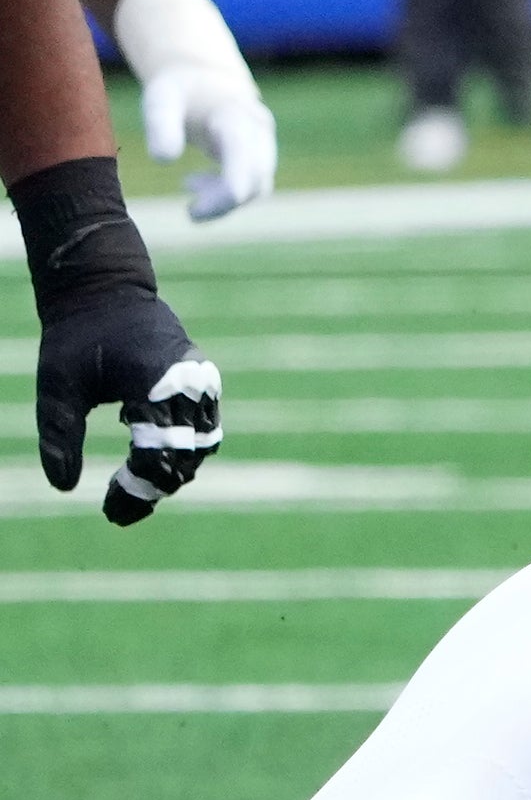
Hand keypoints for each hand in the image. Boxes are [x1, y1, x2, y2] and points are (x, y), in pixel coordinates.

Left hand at [36, 285, 220, 522]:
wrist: (105, 288)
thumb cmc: (77, 335)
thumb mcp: (56, 385)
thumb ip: (58, 436)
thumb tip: (62, 487)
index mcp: (153, 384)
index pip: (155, 456)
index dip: (136, 490)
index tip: (110, 511)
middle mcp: (187, 384)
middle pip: (184, 457)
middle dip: (154, 487)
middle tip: (120, 508)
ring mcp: (202, 381)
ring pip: (202, 446)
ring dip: (174, 469)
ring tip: (138, 484)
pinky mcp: (205, 380)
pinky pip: (206, 427)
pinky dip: (185, 448)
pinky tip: (152, 454)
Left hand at [141, 68, 277, 220]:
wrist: (207, 78)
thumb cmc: (181, 90)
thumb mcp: (162, 98)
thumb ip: (160, 125)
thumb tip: (163, 160)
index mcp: (236, 115)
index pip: (243, 159)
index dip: (227, 192)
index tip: (195, 212)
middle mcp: (259, 132)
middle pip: (256, 180)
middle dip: (223, 202)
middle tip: (190, 212)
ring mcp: (265, 146)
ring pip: (257, 187)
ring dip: (224, 199)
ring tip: (187, 184)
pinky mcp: (261, 159)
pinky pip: (253, 187)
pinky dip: (226, 194)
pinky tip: (195, 183)